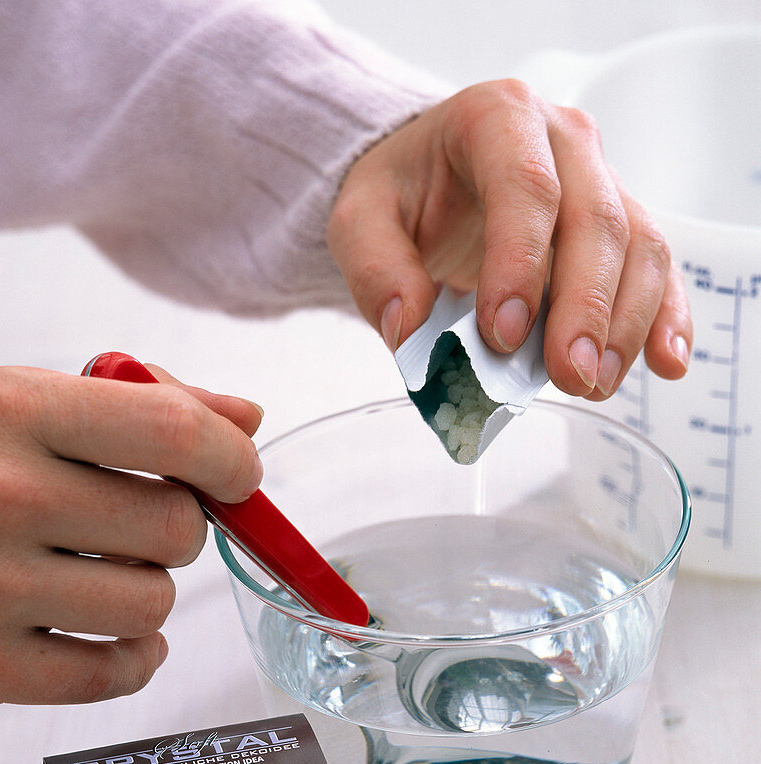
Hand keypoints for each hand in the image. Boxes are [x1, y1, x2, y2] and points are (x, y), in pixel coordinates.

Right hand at [0, 364, 262, 706]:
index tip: (234, 476)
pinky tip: (111, 637)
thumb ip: (141, 406)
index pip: (173, 432)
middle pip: (176, 529)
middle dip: (177, 530)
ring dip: (146, 594)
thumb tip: (246, 422)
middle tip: (134, 528)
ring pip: (152, 604)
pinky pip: (114, 675)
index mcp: (12, 410)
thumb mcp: (18, 404)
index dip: (230, 460)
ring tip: (101, 577)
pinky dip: (133, 659)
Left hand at [327, 79, 691, 398]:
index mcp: (497, 118)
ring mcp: (602, 181)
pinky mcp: (622, 227)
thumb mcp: (358, 220)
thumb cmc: (399, 194)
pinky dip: (666, 317)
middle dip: (585, 307)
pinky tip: (666, 363)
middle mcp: (564, 140)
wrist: (427, 178)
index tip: (502, 336)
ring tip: (595, 383)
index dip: (521, 263)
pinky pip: (659, 268)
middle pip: (596, 220)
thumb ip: (375, 270)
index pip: (525, 187)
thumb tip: (409, 331)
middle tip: (568, 374)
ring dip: (625, 323)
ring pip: (639, 246)